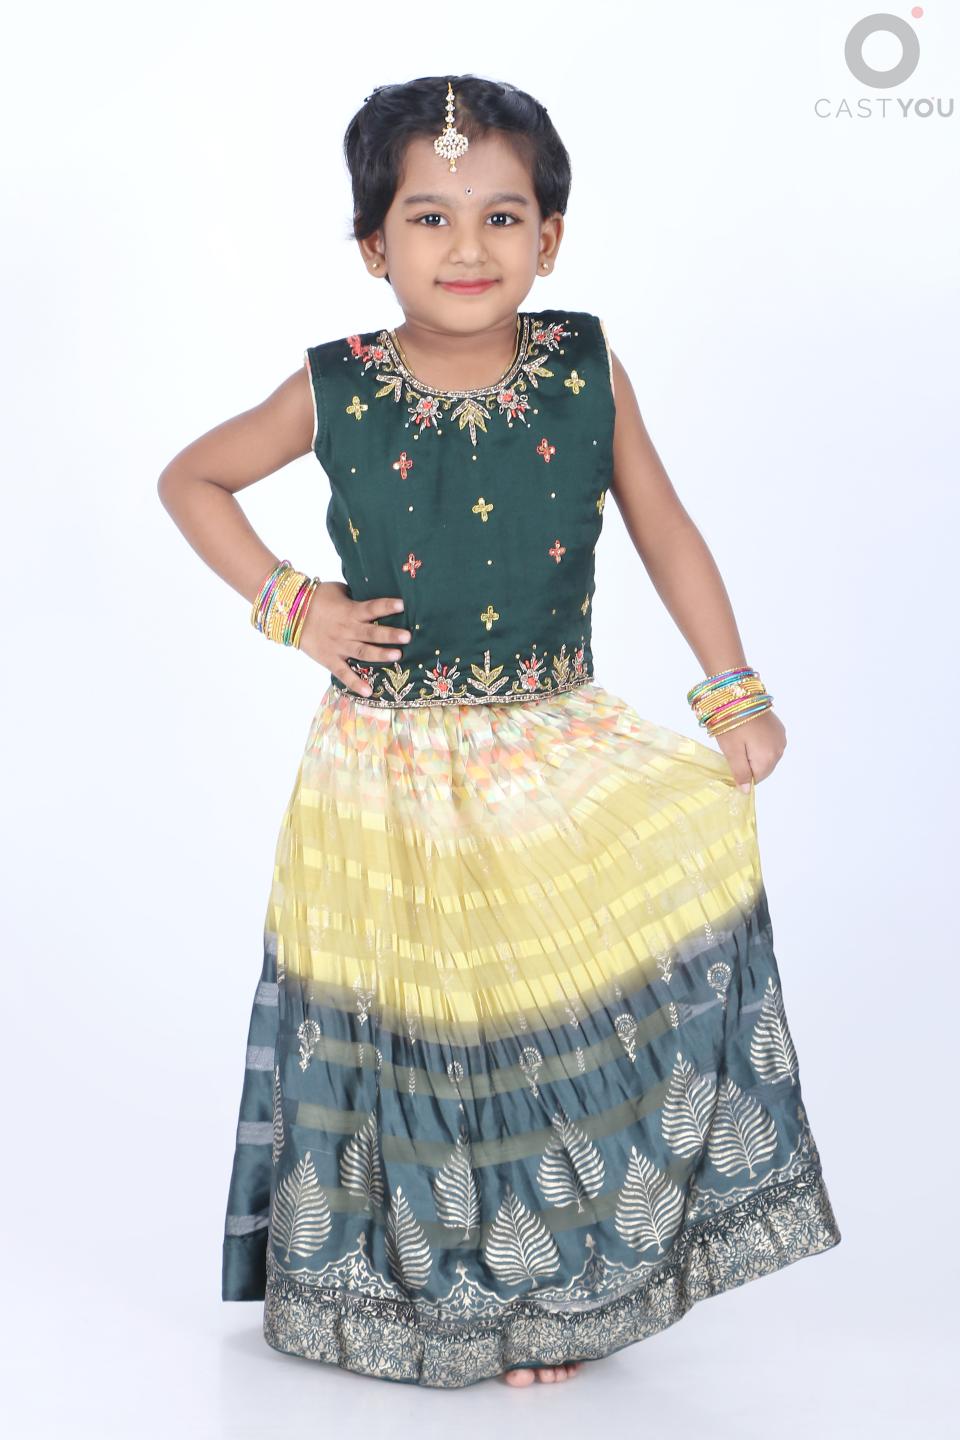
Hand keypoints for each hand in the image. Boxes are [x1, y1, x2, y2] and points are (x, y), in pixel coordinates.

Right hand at [296, 581, 409, 695]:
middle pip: (371, 633)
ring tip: (397, 656)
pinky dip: (355, 683)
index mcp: (350, 611)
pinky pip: (344, 673)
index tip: (402, 604)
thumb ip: (355, 596)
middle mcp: (347, 630)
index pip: (371, 607)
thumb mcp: (337, 590)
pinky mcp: (330, 660)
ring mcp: (339, 646)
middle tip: (407, 636)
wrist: (290, 614)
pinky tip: (369, 692)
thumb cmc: (316, 598)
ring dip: (380, 654)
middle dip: (390, 635)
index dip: (386, 605)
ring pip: (363, 652)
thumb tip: (372, 596)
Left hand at [713, 708, 785, 791]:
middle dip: (749, 764)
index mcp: (767, 759)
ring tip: (742, 739)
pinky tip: (751, 733)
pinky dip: (761, 744)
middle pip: (763, 769)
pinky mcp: (779, 729)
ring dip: (755, 754)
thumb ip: (740, 773)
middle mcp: (779, 751)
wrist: (739, 694)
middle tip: (735, 748)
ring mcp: (781, 739)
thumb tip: (746, 791)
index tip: (731, 761)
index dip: (742, 774)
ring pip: (767, 757)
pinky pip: (771, 745)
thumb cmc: (732, 723)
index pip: (756, 779)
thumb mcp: (731, 751)